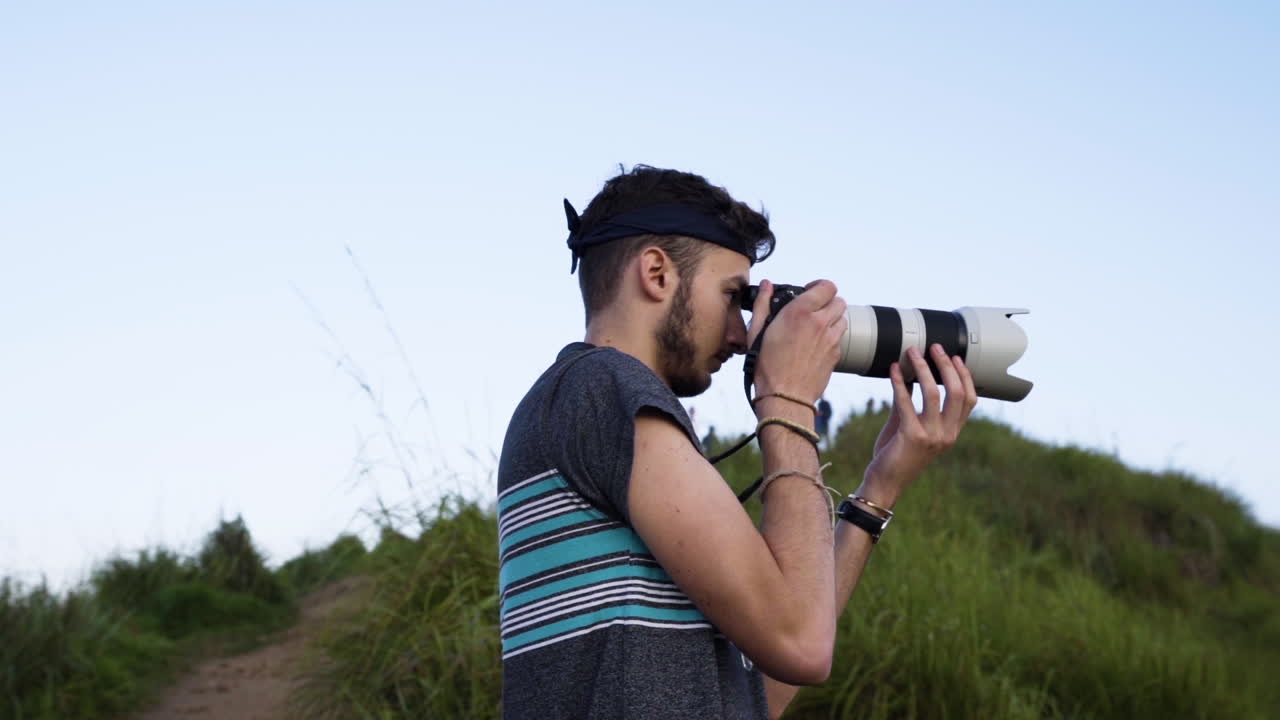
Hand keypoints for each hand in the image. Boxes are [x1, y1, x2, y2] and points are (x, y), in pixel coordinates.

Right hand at [747, 279, 847, 410]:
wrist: (785, 395)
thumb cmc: (767, 366)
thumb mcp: (757, 331)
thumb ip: (763, 303)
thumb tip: (767, 286)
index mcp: (800, 312)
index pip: (827, 286)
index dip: (819, 286)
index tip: (809, 291)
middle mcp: (820, 322)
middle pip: (839, 300)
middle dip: (827, 302)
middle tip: (813, 309)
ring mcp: (831, 339)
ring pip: (842, 318)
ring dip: (832, 318)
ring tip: (816, 326)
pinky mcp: (836, 354)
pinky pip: (839, 337)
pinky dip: (831, 336)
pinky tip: (816, 344)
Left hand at [860, 344, 977, 504]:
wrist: (885, 482)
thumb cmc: (897, 454)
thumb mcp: (910, 426)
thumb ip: (912, 403)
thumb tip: (909, 374)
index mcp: (952, 432)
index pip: (969, 399)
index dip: (964, 375)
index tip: (955, 357)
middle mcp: (947, 434)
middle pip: (957, 392)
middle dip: (946, 365)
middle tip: (934, 347)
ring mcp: (932, 436)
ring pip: (934, 393)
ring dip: (922, 368)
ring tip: (912, 352)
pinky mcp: (912, 436)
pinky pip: (906, 401)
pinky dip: (898, 382)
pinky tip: (892, 370)